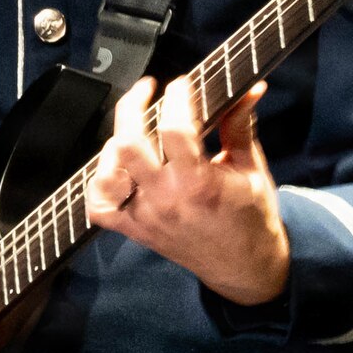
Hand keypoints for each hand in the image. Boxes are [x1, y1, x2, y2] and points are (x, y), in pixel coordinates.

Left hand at [85, 75, 290, 305]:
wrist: (244, 268)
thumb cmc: (252, 216)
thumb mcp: (252, 168)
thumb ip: (241, 126)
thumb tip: (250, 88)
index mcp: (199, 183)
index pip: (174, 129)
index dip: (176, 97)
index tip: (182, 84)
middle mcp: (166, 200)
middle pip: (128, 144)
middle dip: (132, 106)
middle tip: (147, 89)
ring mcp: (145, 217)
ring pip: (107, 174)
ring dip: (114, 144)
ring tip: (134, 129)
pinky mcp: (135, 230)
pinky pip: (100, 207)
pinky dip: (100, 183)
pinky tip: (116, 167)